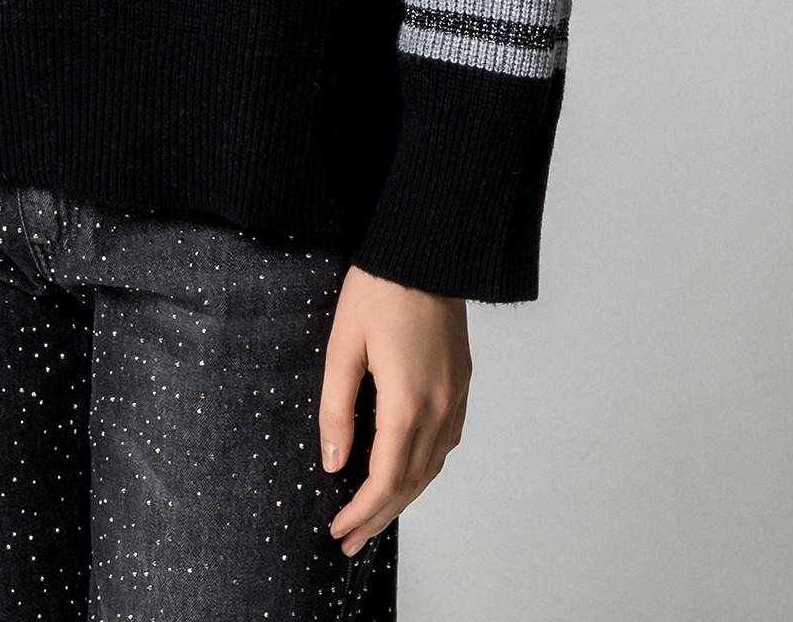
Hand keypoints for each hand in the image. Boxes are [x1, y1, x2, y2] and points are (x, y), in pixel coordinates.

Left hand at [318, 264, 470, 554]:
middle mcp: (439, 408)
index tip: (338, 530)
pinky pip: (444, 444)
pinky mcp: (460, 384)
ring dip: (402, 498)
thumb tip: (332, 461)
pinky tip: (404, 473)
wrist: (427, 251)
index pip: (386, 479)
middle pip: (411, 483)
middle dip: (379, 517)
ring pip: (431, 467)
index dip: (361, 512)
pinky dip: (422, 470)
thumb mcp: (343, 346)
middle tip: (349, 541)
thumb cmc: (379, 290)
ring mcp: (455, 397)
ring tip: (372, 517)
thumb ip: (336, 408)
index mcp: (407, 403)